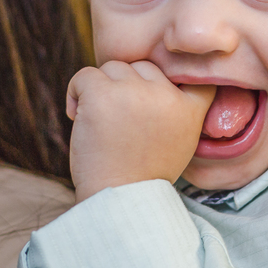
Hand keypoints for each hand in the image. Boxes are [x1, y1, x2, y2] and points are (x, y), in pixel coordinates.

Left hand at [66, 61, 214, 200]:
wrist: (116, 200)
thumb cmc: (141, 175)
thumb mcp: (179, 142)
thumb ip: (175, 110)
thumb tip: (150, 79)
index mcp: (189, 109)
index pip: (191, 71)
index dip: (171, 76)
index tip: (153, 96)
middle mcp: (165, 95)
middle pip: (142, 67)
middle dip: (127, 88)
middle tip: (117, 122)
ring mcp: (134, 92)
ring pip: (113, 68)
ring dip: (101, 90)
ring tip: (98, 122)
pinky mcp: (102, 94)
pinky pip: (85, 75)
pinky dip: (76, 91)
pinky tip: (77, 115)